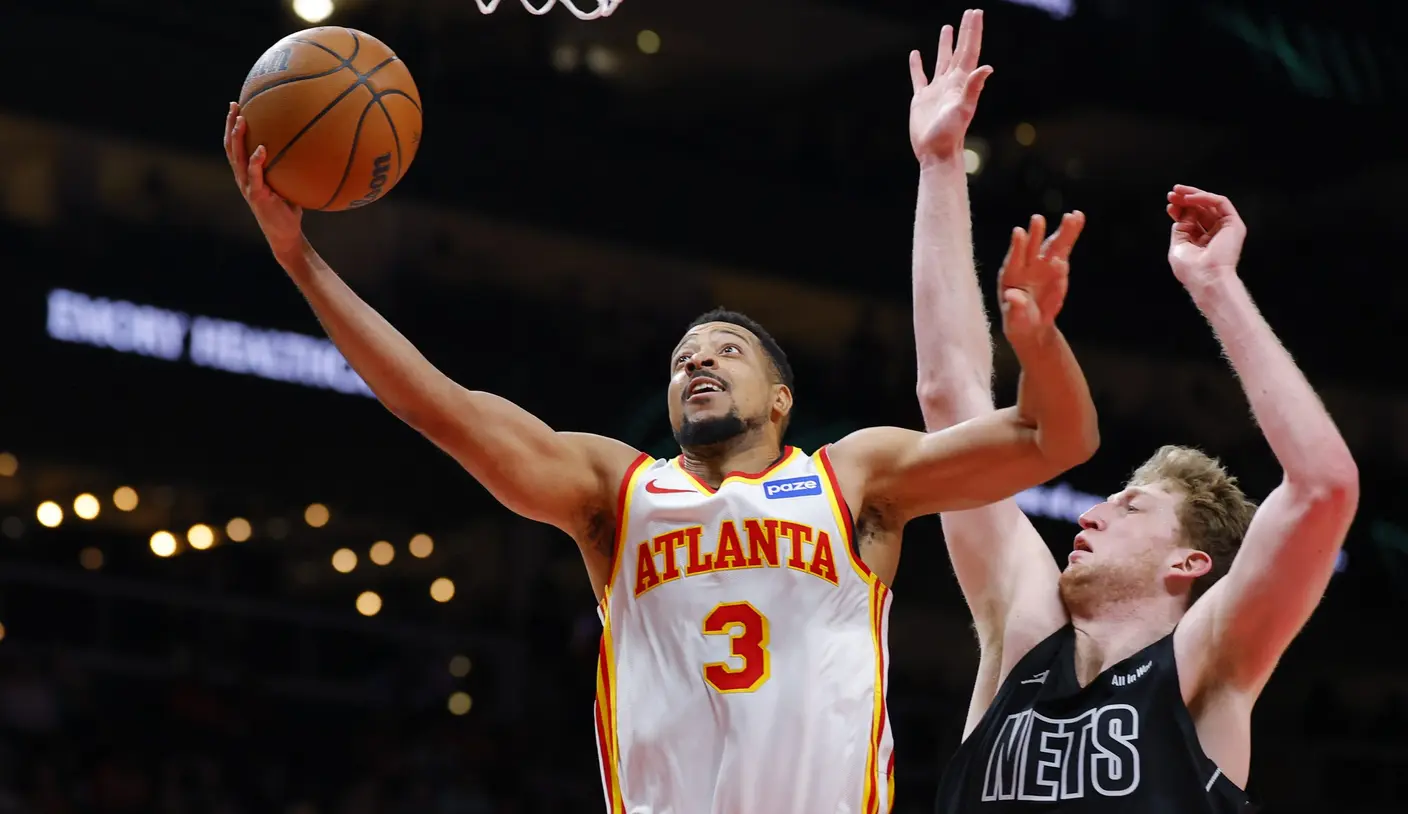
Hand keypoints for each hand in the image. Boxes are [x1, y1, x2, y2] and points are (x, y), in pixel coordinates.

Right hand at [223, 102, 303, 260]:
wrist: (286, 233)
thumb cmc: (289, 206)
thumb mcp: (289, 181)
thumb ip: (292, 164)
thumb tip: (312, 142)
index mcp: (248, 172)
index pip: (236, 145)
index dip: (233, 126)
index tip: (237, 105)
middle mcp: (243, 177)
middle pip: (231, 146)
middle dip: (230, 124)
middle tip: (234, 105)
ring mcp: (247, 186)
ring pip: (237, 158)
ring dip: (237, 138)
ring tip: (241, 120)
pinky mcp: (256, 196)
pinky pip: (254, 176)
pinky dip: (256, 162)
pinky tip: (261, 149)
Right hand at [908, 9, 993, 163]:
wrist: (936, 153)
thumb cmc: (950, 134)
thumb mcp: (963, 109)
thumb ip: (973, 87)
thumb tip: (987, 67)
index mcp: (961, 82)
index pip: (969, 51)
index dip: (973, 32)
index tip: (975, 13)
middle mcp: (950, 83)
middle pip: (959, 51)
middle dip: (964, 32)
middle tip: (968, 13)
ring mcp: (936, 90)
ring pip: (941, 61)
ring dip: (945, 45)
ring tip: (947, 28)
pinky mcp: (921, 99)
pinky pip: (919, 77)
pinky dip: (917, 65)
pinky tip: (916, 55)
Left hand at [998, 211, 1084, 342]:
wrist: (1032, 324)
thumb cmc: (1018, 320)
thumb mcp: (1014, 318)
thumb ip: (1014, 307)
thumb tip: (1013, 297)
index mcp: (1011, 275)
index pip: (1014, 259)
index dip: (1017, 246)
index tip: (1019, 231)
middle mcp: (1026, 265)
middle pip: (1032, 247)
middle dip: (1036, 234)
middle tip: (1037, 219)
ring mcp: (1043, 264)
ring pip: (1053, 244)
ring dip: (1063, 230)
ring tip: (1073, 215)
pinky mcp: (1058, 266)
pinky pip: (1065, 249)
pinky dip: (1071, 236)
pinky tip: (1078, 220)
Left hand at [1166, 185, 1245, 290]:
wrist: (1206, 278)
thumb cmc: (1191, 269)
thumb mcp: (1179, 246)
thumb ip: (1181, 227)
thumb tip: (1183, 210)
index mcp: (1202, 242)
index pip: (1192, 220)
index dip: (1180, 210)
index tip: (1169, 204)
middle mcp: (1215, 234)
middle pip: (1200, 210)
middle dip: (1185, 200)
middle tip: (1172, 193)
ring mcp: (1225, 229)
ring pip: (1210, 204)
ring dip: (1193, 195)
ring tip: (1178, 192)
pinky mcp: (1234, 224)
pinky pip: (1220, 202)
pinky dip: (1204, 197)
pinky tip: (1189, 198)